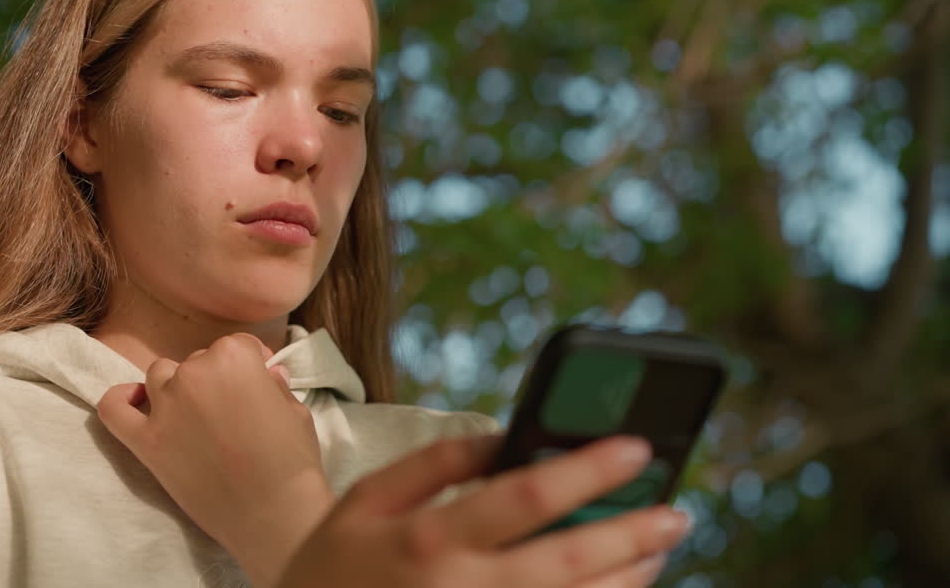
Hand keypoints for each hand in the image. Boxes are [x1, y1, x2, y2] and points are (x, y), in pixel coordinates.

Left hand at [96, 333, 329, 587]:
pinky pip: (114, 408)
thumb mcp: (295, 411)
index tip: (257, 384)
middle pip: (198, 361)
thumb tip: (265, 375)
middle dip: (215, 381)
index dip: (250, 365)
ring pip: (159, 376)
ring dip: (176, 388)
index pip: (236, 346)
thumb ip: (273, 385)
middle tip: (231, 412)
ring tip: (195, 416)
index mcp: (233, 357)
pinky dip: (121, 399)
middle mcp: (193, 372)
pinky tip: (136, 402)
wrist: (272, 514)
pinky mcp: (146, 442)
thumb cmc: (292, 462)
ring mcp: (165, 406)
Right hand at [276, 434, 688, 587]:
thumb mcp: (364, 501)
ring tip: (657, 551)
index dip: (588, 469)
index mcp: (429, 540)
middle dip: (630, 533)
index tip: (635, 449)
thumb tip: (499, 436)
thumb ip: (432, 462)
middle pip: (568, 561)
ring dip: (626, 580)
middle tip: (675, 511)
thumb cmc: (334, 568)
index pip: (527, 496)